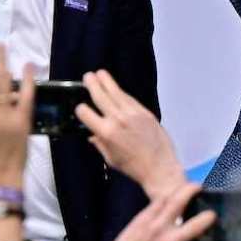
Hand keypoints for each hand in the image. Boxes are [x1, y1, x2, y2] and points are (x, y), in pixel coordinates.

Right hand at [76, 69, 184, 199]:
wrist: (160, 167)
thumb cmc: (134, 167)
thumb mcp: (111, 158)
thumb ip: (100, 144)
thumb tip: (92, 135)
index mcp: (106, 132)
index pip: (86, 113)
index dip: (80, 109)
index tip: (80, 108)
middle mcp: (118, 119)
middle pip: (101, 97)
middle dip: (92, 85)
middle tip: (88, 76)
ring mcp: (132, 114)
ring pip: (116, 93)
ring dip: (107, 82)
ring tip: (100, 73)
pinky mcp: (145, 112)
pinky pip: (129, 98)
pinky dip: (121, 92)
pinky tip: (116, 88)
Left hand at [109, 183, 214, 240]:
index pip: (197, 225)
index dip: (209, 218)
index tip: (213, 215)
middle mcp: (162, 226)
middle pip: (179, 200)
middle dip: (192, 189)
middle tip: (200, 187)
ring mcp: (151, 218)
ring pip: (166, 195)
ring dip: (179, 189)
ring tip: (187, 188)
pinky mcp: (142, 214)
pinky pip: (157, 200)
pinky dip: (167, 196)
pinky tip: (172, 197)